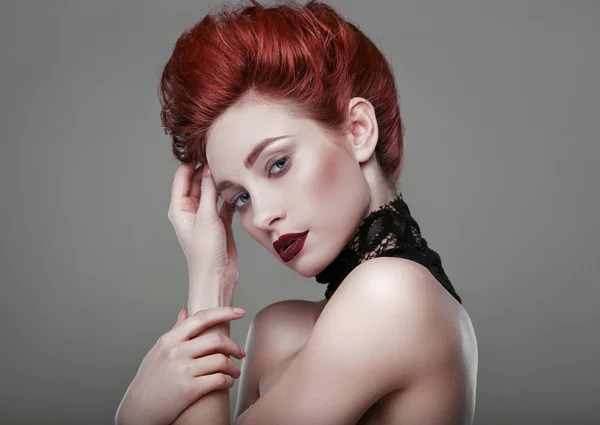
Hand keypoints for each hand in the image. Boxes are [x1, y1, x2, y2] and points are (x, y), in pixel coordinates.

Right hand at [115, 307, 246, 424]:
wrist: (137, 411)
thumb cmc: (149, 381)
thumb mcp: (157, 352)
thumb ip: (174, 331)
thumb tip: (185, 311)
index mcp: (169, 340)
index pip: (201, 318)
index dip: (224, 312)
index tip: (240, 312)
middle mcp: (175, 352)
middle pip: (217, 339)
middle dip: (234, 346)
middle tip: (240, 352)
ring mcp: (182, 370)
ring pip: (221, 360)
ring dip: (233, 367)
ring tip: (235, 372)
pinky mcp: (189, 389)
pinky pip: (219, 379)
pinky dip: (228, 380)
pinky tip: (228, 382)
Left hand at [168, 162, 237, 285]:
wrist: (216, 276)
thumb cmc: (205, 252)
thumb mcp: (206, 217)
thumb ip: (209, 191)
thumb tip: (210, 168)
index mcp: (179, 208)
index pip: (183, 176)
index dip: (191, 161)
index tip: (203, 146)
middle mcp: (191, 210)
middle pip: (198, 182)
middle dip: (208, 168)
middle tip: (222, 153)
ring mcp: (206, 216)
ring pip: (212, 192)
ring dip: (220, 182)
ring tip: (232, 167)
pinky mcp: (220, 223)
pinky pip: (224, 203)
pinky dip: (230, 196)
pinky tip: (239, 188)